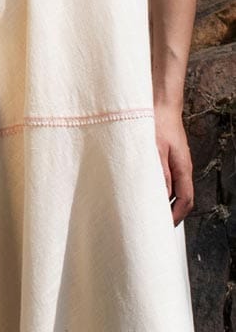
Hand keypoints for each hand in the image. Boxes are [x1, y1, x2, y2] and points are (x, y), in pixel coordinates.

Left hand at [153, 104, 193, 227]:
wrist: (160, 105)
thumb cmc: (156, 124)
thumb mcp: (155, 149)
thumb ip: (159, 173)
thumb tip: (161, 196)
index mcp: (183, 168)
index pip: (185, 200)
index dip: (175, 216)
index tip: (162, 227)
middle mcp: (183, 169)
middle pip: (182, 199)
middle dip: (171, 214)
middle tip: (154, 225)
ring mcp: (177, 165)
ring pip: (176, 191)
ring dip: (165, 203)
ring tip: (148, 213)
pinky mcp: (169, 160)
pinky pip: (169, 182)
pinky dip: (160, 192)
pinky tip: (147, 194)